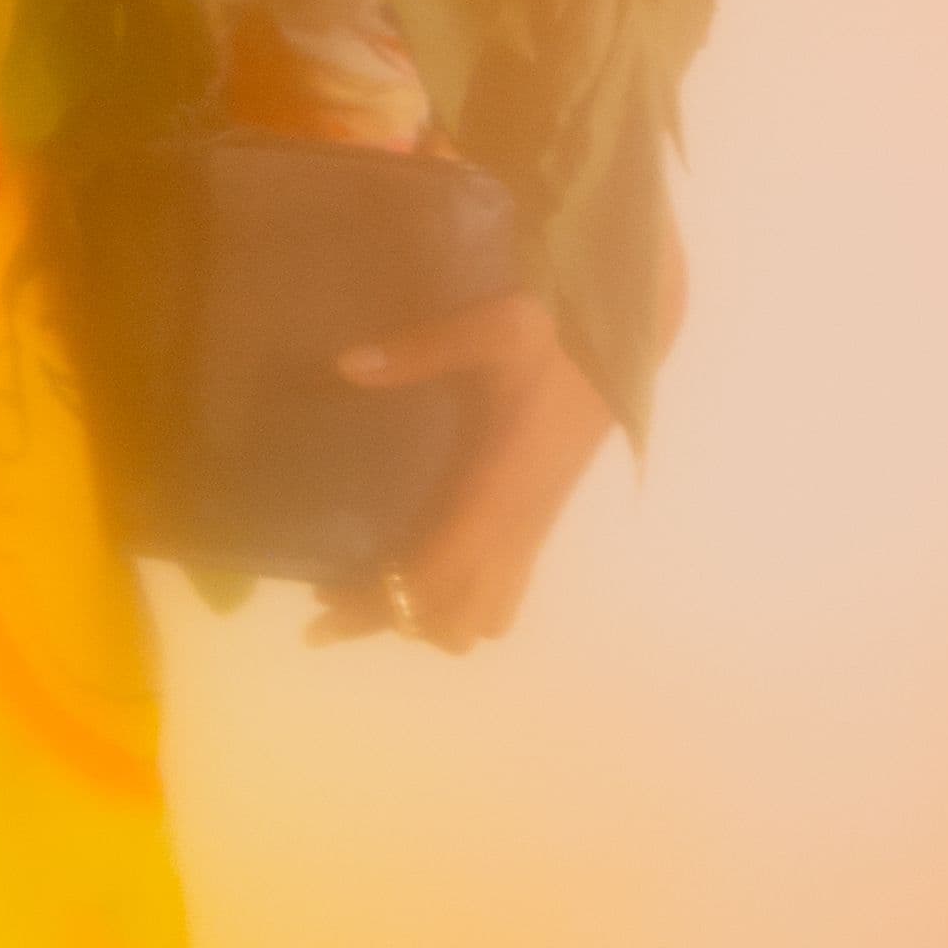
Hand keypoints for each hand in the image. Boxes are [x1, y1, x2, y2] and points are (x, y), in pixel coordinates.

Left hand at [308, 291, 623, 651]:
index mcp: (498, 489)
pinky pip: (499, 587)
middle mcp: (516, 524)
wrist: (624, 340)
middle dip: (393, 619)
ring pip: (486, 614)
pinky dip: (457, 597)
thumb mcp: (493, 328)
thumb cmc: (561, 338)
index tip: (323, 610)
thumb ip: (420, 350)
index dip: (379, 601)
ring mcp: (531, 527)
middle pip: (455, 616)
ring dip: (431, 616)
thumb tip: (346, 366)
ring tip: (367, 589)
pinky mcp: (537, 517)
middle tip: (328, 606)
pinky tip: (415, 563)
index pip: (434, 576)